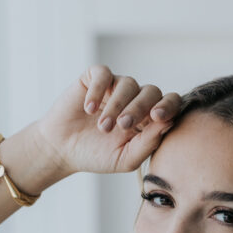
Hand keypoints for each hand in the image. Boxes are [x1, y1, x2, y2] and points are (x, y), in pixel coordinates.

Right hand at [35, 64, 181, 176]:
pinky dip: (98, 90)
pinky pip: (103, 74)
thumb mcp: (125, 159)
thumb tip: (169, 123)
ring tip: (103, 127)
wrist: (62, 150)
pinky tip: (89, 109)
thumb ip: (148, 143)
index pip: (169, 104)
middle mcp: (135, 100)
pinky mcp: (94, 79)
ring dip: (116, 105)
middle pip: (151, 91)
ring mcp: (115, 88)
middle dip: (139, 108)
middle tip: (122, 125)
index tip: (157, 117)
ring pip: (128, 84)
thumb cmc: (97, 156)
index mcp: (148, 119)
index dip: (168, 106)